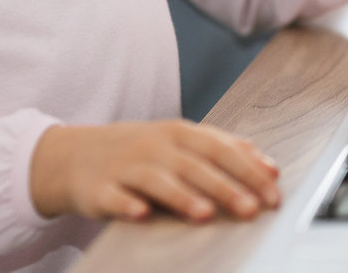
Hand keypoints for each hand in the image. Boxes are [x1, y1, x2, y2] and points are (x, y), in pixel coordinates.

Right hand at [29, 120, 281, 223]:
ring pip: (158, 181)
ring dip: (182, 197)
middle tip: (251, 209)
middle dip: (225, 187)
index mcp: (180, 133)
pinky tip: (141, 214)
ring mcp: (126, 166)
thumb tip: (267, 166)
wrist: (75, 155)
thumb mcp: (181, 141)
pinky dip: (127, 205)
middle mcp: (155, 146)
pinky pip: (115, 197)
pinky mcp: (99, 188)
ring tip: (205, 214)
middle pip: (195, 166)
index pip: (221, 148)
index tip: (272, 192)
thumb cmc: (140, 152)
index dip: (249, 170)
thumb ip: (224, 149)